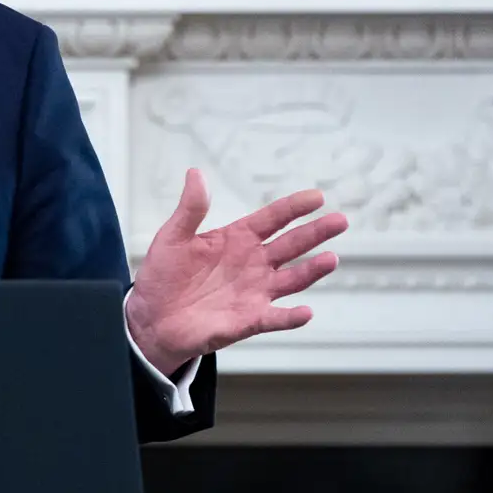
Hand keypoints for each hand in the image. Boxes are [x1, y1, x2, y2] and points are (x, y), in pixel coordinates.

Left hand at [126, 168, 348, 376]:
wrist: (152, 317)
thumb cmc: (164, 275)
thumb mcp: (172, 237)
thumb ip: (190, 209)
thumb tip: (196, 173)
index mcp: (237, 239)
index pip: (272, 219)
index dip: (294, 208)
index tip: (317, 197)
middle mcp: (253, 264)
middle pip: (291, 245)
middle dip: (315, 233)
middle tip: (340, 220)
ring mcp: (254, 292)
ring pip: (291, 279)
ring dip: (312, 271)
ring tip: (331, 259)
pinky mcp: (248, 320)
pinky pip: (275, 318)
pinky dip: (291, 317)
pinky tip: (305, 312)